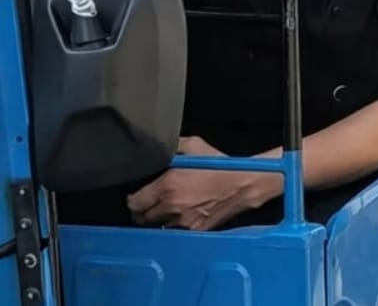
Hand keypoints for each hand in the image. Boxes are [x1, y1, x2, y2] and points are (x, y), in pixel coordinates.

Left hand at [126, 136, 279, 230]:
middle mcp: (171, 207)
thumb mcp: (195, 146)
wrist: (244, 184)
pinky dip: (173, 227)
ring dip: (158, 221)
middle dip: (143, 212)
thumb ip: (172, 146)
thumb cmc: (220, 164)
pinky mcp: (194, 231)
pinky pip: (174, 233)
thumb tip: (158, 146)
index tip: (137, 196)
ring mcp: (183, 222)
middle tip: (149, 205)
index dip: (133, 200)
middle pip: (142, 219)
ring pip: (157, 228)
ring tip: (165, 211)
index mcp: (167, 186)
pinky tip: (179, 217)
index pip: (134, 203)